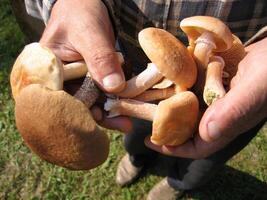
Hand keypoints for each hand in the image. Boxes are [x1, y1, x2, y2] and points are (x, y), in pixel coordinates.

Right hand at [41, 0, 131, 132]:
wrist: (87, 6)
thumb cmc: (79, 13)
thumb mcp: (88, 32)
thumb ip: (99, 58)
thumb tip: (113, 87)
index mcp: (49, 72)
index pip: (61, 99)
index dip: (79, 112)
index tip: (99, 118)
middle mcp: (63, 80)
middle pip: (79, 104)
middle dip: (100, 115)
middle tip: (122, 124)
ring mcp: (79, 80)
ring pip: (94, 101)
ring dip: (111, 111)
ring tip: (127, 122)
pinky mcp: (93, 78)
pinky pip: (104, 93)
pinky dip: (116, 100)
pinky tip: (128, 108)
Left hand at [145, 38, 266, 158]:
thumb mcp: (256, 88)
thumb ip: (234, 111)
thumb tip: (206, 132)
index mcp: (228, 124)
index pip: (197, 146)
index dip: (173, 148)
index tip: (150, 141)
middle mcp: (219, 114)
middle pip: (187, 127)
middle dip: (165, 125)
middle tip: (144, 114)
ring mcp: (217, 98)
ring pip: (189, 107)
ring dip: (170, 103)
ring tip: (150, 94)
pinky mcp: (216, 82)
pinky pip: (195, 88)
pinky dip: (182, 84)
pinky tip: (169, 75)